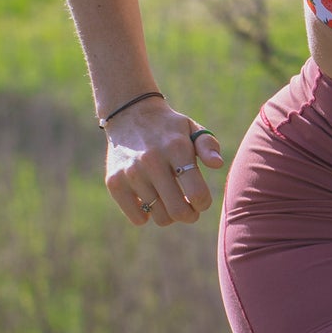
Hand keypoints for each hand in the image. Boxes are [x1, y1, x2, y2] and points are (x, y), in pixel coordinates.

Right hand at [103, 101, 225, 225]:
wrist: (129, 115)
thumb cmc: (168, 128)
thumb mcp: (191, 128)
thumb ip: (208, 146)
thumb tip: (217, 164)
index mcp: (176, 148)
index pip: (197, 193)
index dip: (203, 203)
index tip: (201, 200)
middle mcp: (152, 161)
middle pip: (178, 211)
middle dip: (189, 215)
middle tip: (189, 210)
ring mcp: (131, 173)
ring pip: (159, 217)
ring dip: (169, 215)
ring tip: (169, 202)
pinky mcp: (114, 182)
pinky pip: (138, 218)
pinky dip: (146, 216)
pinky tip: (149, 202)